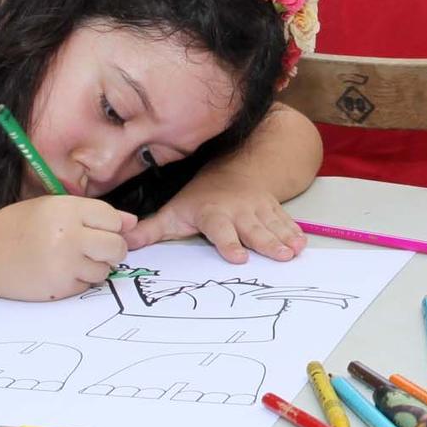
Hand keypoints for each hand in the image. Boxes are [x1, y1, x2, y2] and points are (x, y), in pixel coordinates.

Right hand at [0, 196, 136, 300]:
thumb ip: (95, 213)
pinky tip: (60, 271)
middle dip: (112, 249)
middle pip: (117, 247)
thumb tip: (132, 222)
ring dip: (95, 266)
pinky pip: (87, 285)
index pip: (114, 219)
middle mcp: (70, 237)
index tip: (98, 228)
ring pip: (105, 269)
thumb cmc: (19, 227)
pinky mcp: (60, 288)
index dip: (110, 225)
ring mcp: (66, 265)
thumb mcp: (54, 207)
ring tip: (71, 259)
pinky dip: (79, 281)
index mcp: (69, 211)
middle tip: (94, 248)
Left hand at [124, 178, 306, 263]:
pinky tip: (303, 242)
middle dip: (267, 242)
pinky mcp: (272, 208)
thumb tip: (124, 242)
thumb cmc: (200, 198)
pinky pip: (284, 219)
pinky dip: (294, 230)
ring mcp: (258, 208)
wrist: (233, 169)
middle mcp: (238, 211)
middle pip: (253, 228)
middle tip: (282, 256)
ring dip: (285, 238)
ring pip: (272, 224)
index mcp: (213, 213)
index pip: (221, 229)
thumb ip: (152, 229)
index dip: (229, 242)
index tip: (238, 257)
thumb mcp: (175, 211)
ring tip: (296, 251)